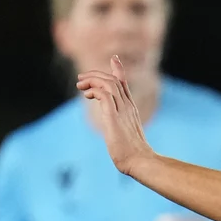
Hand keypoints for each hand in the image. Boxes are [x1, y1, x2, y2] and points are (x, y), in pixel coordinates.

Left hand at [76, 55, 153, 174]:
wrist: (140, 161)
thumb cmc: (133, 155)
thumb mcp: (125, 137)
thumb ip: (120, 130)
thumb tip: (117, 136)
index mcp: (131, 110)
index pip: (124, 84)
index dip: (118, 70)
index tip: (114, 59)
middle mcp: (128, 106)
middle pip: (113, 80)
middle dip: (95, 75)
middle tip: (81, 79)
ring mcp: (122, 110)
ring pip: (108, 83)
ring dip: (92, 80)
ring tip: (80, 85)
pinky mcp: (114, 116)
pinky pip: (104, 94)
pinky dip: (94, 89)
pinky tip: (87, 94)